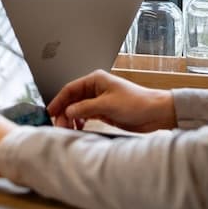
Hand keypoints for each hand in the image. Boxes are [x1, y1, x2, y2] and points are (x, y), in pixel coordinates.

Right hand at [46, 69, 176, 132]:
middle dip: (64, 112)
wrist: (157, 113)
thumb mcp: (107, 105)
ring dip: (71, 118)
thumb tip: (68, 111)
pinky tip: (78, 128)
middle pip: (72, 100)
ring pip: (78, 109)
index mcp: (95, 80)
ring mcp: (99, 100)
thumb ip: (85, 108)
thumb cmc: (138, 103)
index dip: (58, 100)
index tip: (50, 111)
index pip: (70, 89)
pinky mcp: (104, 111)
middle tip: (59, 124)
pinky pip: (86, 116)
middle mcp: (95, 89)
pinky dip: (80, 122)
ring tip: (68, 128)